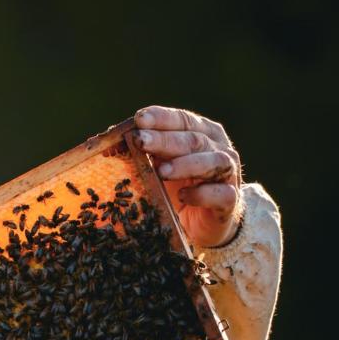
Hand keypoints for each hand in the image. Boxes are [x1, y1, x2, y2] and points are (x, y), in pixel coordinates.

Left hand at [131, 106, 242, 248]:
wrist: (206, 222)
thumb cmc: (181, 186)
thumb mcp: (160, 165)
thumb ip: (143, 151)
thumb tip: (108, 141)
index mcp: (203, 133)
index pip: (183, 119)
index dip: (162, 118)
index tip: (140, 119)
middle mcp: (219, 148)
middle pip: (193, 140)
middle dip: (165, 140)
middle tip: (142, 141)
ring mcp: (228, 174)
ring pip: (212, 162)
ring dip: (185, 165)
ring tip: (162, 171)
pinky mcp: (231, 200)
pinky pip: (220, 194)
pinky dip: (202, 194)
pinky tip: (184, 196)